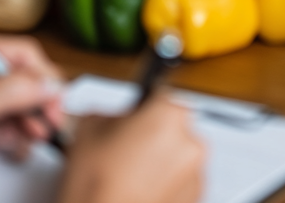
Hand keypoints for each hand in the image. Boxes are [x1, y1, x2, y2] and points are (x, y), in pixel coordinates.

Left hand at [0, 30, 64, 174]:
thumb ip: (9, 93)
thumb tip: (49, 85)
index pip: (23, 54)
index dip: (43, 75)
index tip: (57, 98)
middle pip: (25, 80)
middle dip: (40, 102)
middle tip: (53, 123)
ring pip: (19, 106)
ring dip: (32, 121)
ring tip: (37, 137)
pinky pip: (7, 127)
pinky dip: (18, 137)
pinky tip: (22, 147)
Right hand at [59, 95, 204, 202]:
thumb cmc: (96, 186)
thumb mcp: (88, 129)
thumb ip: (109, 113)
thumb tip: (112, 117)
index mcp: (169, 115)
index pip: (159, 92)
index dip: (142, 105)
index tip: (135, 114)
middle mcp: (190, 142)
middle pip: (172, 125)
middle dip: (152, 133)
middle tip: (126, 149)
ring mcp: (196, 174)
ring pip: (179, 154)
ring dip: (161, 159)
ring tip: (130, 174)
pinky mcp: (195, 198)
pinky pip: (181, 180)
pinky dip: (166, 182)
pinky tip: (140, 189)